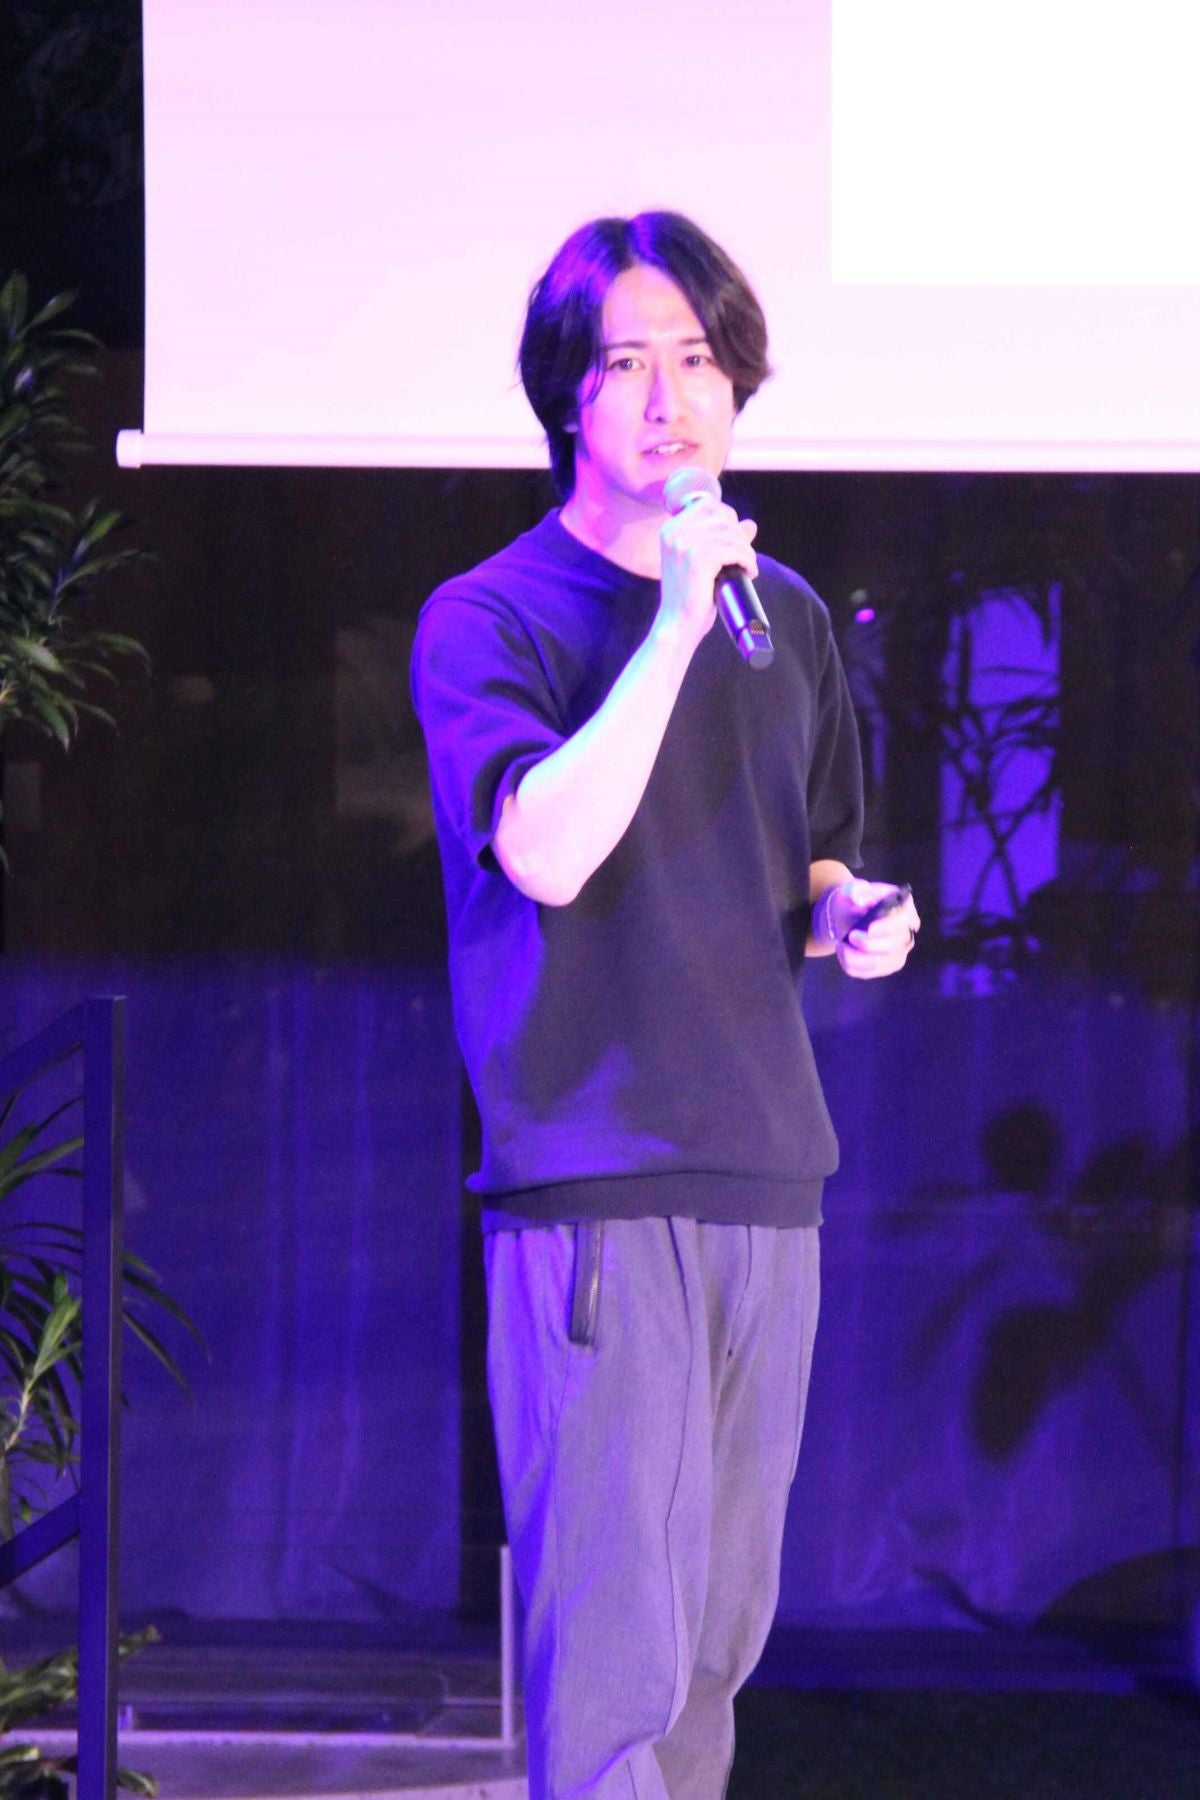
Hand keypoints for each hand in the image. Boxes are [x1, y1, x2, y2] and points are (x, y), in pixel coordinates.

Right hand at [657, 494, 757, 648]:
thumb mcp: (704, 563)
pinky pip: (734, 550)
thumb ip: (724, 540)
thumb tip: (750, 524)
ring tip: (747, 568)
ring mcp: (685, 544)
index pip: (706, 503)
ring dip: (746, 551)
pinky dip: (748, 561)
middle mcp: (674, 532)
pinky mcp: (698, 559)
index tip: (734, 539)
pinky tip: (749, 573)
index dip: (727, 517)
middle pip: (722, 517)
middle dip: (739, 535)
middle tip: (743, 557)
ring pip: (731, 534)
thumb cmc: (691, 597)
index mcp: (670, 529)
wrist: (677, 625)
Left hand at [828, 879, 920, 980]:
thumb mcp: (850, 889)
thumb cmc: (854, 901)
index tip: (869, 928)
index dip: (888, 926)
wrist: (846, 917)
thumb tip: (859, 898)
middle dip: (871, 944)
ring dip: (857, 957)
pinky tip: (843, 952)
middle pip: (897, 945)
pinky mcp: (886, 967)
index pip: (904, 921)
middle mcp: (906, 933)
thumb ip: (854, 890)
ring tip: (841, 945)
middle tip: (851, 937)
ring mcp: (898, 952)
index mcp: (904, 910)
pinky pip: (868, 973)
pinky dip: (851, 964)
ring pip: (882, 963)